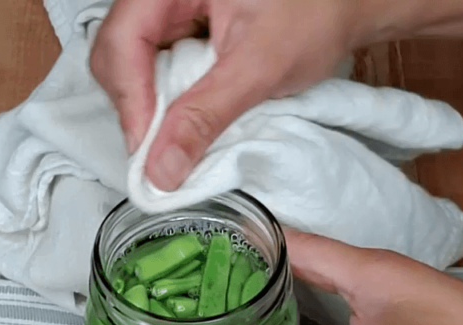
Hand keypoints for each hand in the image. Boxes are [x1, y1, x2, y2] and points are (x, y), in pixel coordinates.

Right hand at [89, 0, 389, 189]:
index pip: (123, 39)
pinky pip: (151, 66)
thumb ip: (205, 117)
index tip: (147, 150)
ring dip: (148, 106)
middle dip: (135, 105)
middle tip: (159, 151)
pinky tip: (183, 118)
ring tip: (174, 137)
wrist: (346, 5)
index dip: (131, 98)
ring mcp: (167, 8)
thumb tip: (161, 169)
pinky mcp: (178, 27)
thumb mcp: (258, 69)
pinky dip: (163, 99)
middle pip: (116, 53)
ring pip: (128, 63)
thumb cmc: (315, 15)